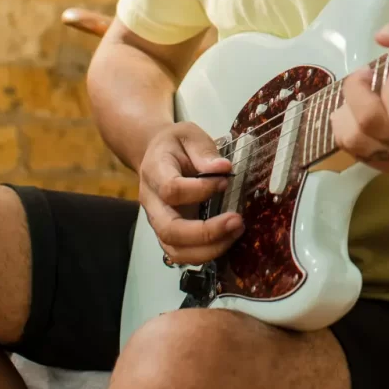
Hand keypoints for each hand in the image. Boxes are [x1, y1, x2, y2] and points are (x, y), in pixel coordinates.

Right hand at [138, 122, 243, 265]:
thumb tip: (223, 168)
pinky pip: (181, 252)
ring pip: (174, 248)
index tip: (226, 181)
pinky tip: (228, 239)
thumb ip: (204, 151)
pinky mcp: (168, 232)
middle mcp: (152, 202)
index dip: (200, 190)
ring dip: (208, 248)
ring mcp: (158, 221)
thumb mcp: (189, 135)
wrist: (156, 153)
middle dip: (205, 232)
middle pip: (169, 229)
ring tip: (236, 231)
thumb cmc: (176, 144)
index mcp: (155, 172)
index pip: (171, 189)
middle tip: (237, 221)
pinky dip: (204, 253)